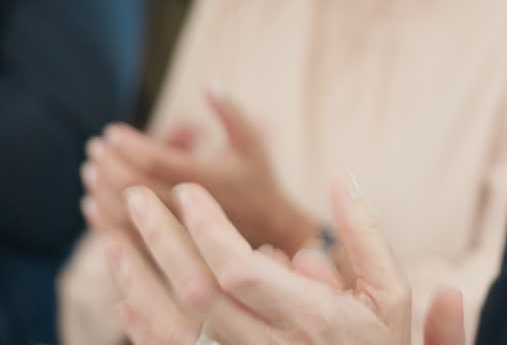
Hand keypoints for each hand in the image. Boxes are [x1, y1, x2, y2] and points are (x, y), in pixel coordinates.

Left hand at [92, 89, 318, 254]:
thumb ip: (231, 113)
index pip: (154, 160)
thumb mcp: (252, 143)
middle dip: (109, 163)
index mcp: (207, 178)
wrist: (270, 234)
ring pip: (125, 214)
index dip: (128, 144)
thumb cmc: (257, 181)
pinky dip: (104, 220)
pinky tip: (91, 203)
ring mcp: (178, 233)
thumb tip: (208, 84)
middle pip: (134, 186)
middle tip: (96, 147)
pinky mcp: (169, 250)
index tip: (111, 132)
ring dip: (101, 190)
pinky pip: (127, 239)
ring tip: (90, 170)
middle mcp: (190, 208)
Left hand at [108, 177, 466, 344]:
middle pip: (196, 292)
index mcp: (310, 318)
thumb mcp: (392, 293)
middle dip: (160, 239)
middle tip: (135, 197)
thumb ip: (366, 236)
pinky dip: (143, 325)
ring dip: (136, 280)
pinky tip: (126, 294)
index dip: (208, 228)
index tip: (188, 191)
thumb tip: (343, 178)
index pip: (239, 270)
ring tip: (114, 237)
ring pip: (171, 328)